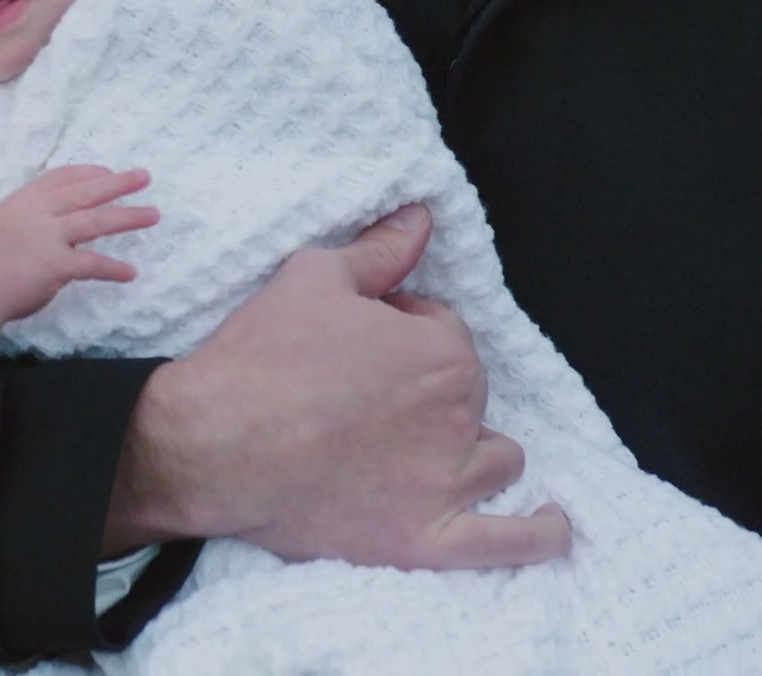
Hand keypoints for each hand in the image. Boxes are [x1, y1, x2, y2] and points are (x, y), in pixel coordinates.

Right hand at [0, 166, 159, 337]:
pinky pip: (92, 263)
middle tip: (144, 177)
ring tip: (152, 214)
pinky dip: (113, 268)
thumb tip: (64, 211)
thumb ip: (33, 212)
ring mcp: (46, 237)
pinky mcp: (53, 265)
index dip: (91, 173)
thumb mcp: (6, 220)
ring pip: (95, 221)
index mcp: (24, 198)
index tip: (111, 173)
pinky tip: (130, 272)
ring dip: (128, 217)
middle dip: (119, 183)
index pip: (64, 176)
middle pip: (86, 192)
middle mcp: (37, 211)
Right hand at [106, 204, 569, 569]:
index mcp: (442, 351)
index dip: (400, 332)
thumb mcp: (311, 278)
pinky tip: (550, 523)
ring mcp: (448, 484)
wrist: (211, 445)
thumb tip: (422, 219)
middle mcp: (459, 416)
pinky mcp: (425, 539)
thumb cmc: (259, 359)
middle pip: (469, 395)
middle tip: (361, 394)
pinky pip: (507, 543)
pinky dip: (537, 534)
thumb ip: (380, 252)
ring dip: (472, 449)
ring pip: (494, 459)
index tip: (357, 344)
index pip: (445, 332)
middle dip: (428, 389)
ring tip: (424, 449)